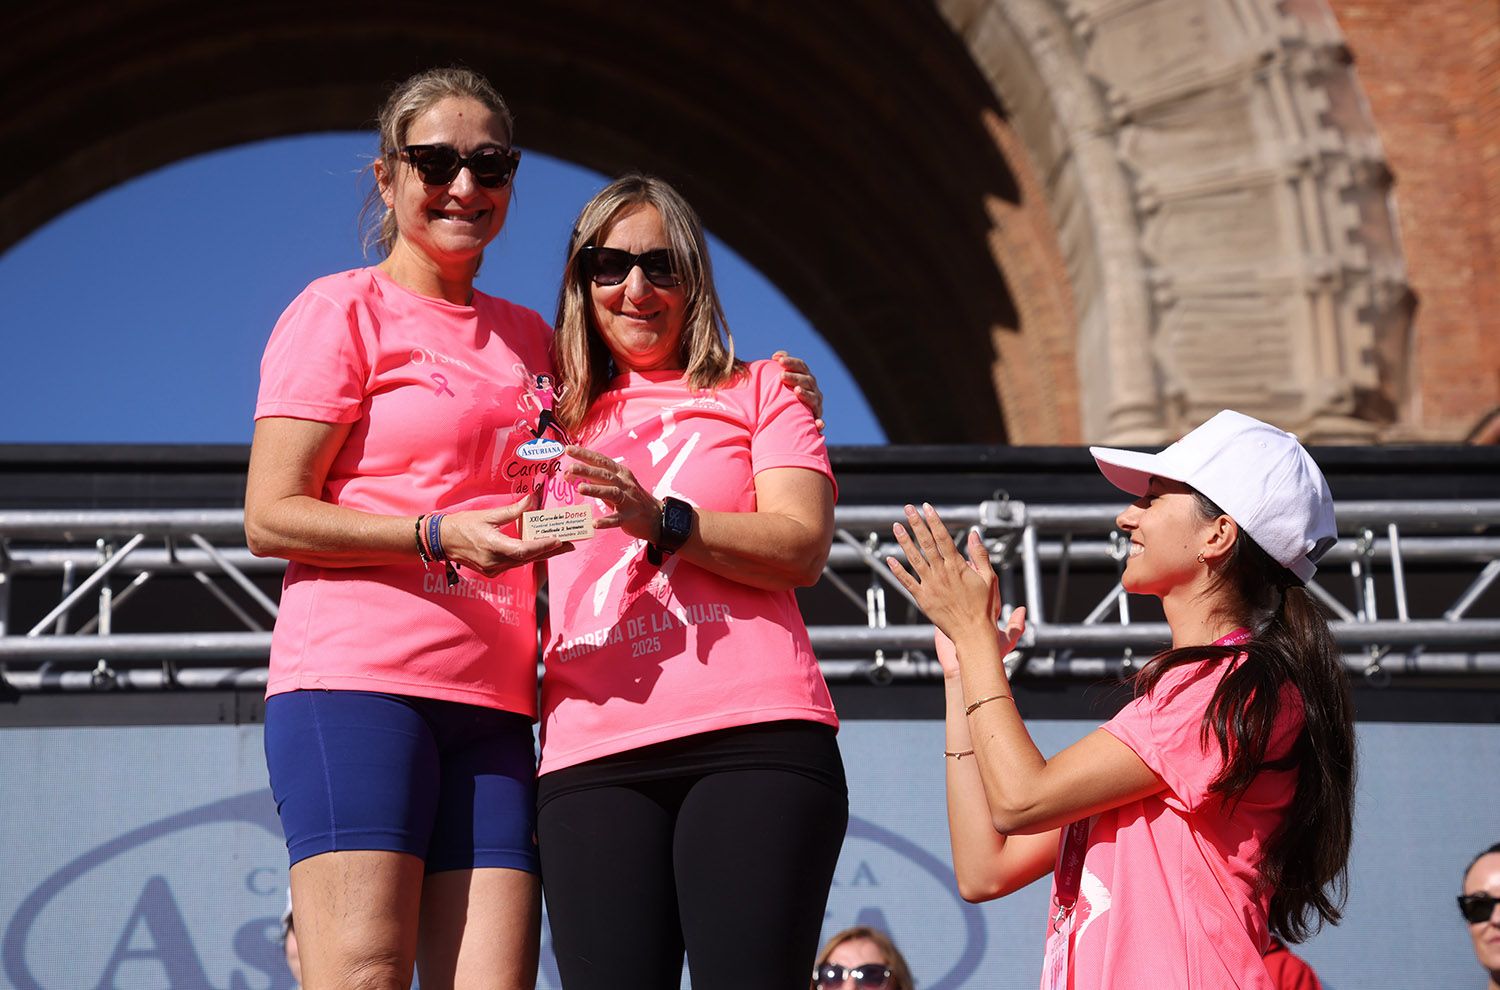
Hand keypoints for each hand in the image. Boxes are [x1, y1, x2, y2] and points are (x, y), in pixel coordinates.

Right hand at [439, 491, 572, 576]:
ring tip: (560, 546)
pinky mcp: (492, 572)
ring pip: (523, 562)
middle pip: (528, 558)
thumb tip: (532, 499)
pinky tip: (539, 549)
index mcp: (492, 545)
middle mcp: (494, 561)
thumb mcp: (488, 514)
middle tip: (570, 544)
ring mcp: (493, 569)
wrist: (442, 541)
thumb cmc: (463, 524)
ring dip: (541, 554)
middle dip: (550, 551)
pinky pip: (514, 564)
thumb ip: (513, 510)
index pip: (523, 549)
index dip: (542, 546)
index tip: (559, 540)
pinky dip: (527, 556)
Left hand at [563, 445, 659, 541]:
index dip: (585, 454)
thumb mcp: (614, 485)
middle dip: (587, 470)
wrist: (656, 516)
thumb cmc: (631, 499)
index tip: (569, 449)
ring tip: (580, 488)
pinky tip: (595, 523)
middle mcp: (625, 483)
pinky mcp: (630, 516)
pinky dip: (606, 521)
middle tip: (570, 468)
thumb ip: (594, 480)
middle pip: (604, 475)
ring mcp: (628, 500)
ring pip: (611, 492)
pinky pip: (617, 518)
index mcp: (620, 473)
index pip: (601, 461)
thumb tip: (570, 474)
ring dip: (595, 490)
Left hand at [773, 351, 824, 432]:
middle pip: (806, 380)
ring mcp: (816, 403)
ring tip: (796, 391)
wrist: (797, 416)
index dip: (791, 362)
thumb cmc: (789, 393)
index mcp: (806, 377)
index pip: (801, 366)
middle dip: (794, 377)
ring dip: (805, 394)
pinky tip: (818, 423)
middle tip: (781, 376)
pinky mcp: (817, 419)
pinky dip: (820, 423)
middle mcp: (814, 389)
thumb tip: (776, 355)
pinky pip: (819, 422)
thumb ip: (783, 365)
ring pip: (812, 398)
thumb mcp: (787, 379)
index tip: (778, 360)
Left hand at [887, 503, 1025, 655]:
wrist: (972, 633)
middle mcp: (941, 573)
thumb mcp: (988, 578)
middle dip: (916, 524)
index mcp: (957, 566)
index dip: (934, 521)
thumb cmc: (984, 607)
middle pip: (926, 543)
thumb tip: (975, 534)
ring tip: (896, 526)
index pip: (943, 537)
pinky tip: (889, 559)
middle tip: (908, 508)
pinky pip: (907, 581)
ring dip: (904, 541)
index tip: (927, 507)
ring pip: (914, 558)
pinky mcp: (922, 598)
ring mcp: (930, 585)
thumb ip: (980, 555)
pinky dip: (897, 570)